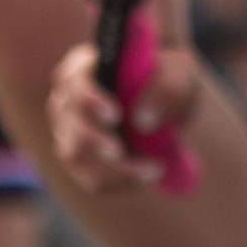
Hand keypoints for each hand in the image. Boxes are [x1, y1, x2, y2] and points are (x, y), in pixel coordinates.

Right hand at [47, 35, 198, 194]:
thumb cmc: (170, 74)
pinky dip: (119, 182)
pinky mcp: (83, 160)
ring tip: (150, 170)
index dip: (88, 99)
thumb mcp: (180, 68)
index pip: (72, 80)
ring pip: (74, 154)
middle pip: (66, 119)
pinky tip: (146, 176)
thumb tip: (143, 121)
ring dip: (110, 168)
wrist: (173, 104)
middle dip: (92, 140)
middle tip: (120, 153)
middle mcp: (68, 97)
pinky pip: (92, 179)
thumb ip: (169, 83)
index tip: (115, 116)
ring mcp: (70, 131)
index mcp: (86, 64)